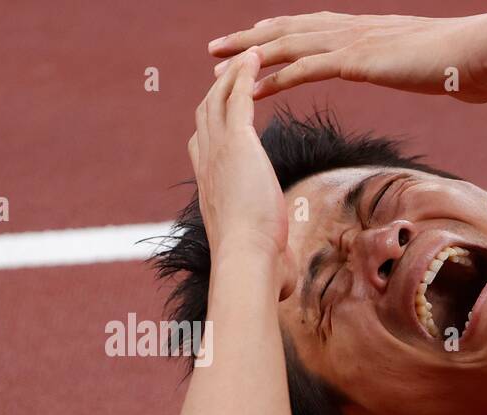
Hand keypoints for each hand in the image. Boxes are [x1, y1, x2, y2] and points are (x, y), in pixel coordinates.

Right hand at [189, 49, 287, 264]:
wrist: (247, 262)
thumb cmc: (256, 273)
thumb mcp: (264, 262)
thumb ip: (273, 264)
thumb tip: (285, 286)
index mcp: (210, 191)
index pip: (201, 149)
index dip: (208, 129)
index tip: (219, 117)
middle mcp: (207, 166)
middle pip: (204, 116)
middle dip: (216, 92)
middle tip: (230, 75)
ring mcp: (218, 151)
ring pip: (218, 100)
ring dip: (232, 76)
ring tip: (248, 57)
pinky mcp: (238, 142)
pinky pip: (238, 96)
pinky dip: (245, 74)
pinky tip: (256, 58)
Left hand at [208, 11, 486, 103]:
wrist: (481, 54)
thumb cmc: (476, 68)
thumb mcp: (458, 75)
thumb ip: (453, 80)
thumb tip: (473, 87)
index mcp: (372, 33)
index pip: (315, 29)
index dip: (282, 33)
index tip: (255, 41)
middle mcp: (355, 31)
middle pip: (289, 30)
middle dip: (249, 39)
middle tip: (215, 48)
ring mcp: (353, 43)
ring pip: (287, 46)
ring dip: (248, 56)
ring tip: (216, 65)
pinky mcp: (356, 61)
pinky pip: (305, 68)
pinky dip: (275, 77)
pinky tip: (252, 88)